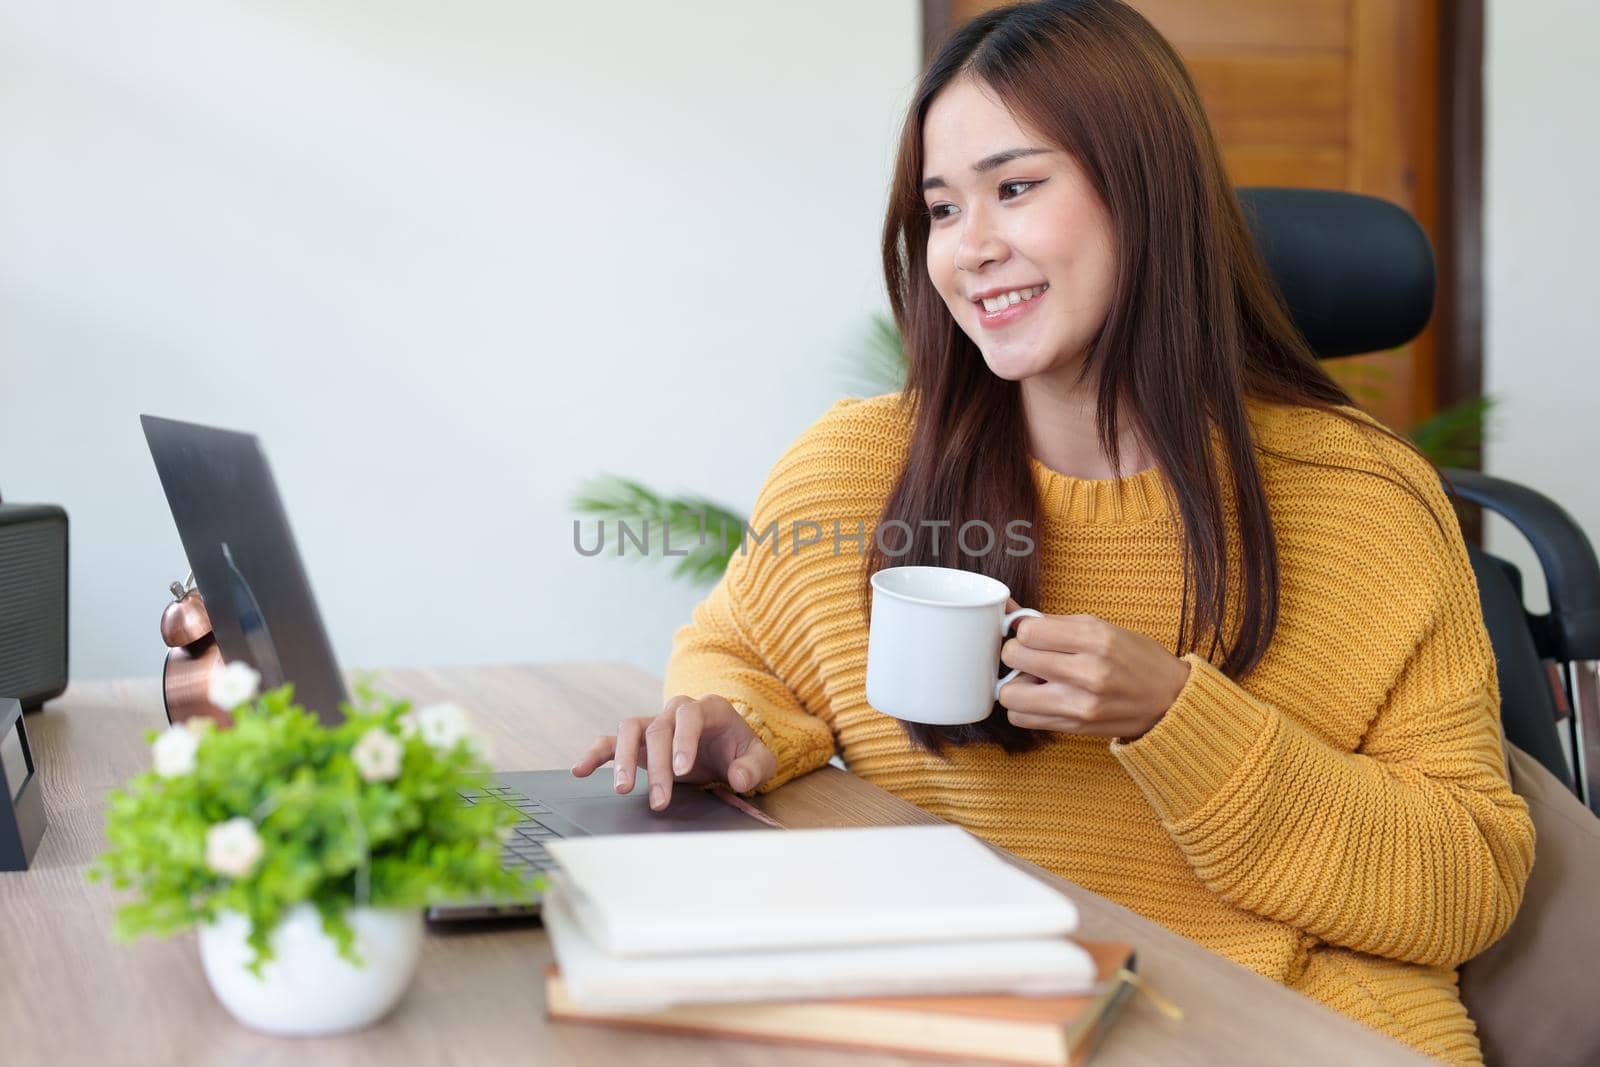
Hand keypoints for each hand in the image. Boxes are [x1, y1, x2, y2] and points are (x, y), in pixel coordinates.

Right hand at [571, 694, 776, 810]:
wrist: (727, 748)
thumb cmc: (741, 752)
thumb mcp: (759, 760)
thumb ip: (754, 767)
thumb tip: (738, 778)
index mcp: (708, 709)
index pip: (690, 716)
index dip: (684, 741)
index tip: (683, 770)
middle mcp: (677, 711)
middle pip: (659, 729)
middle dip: (658, 767)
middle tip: (660, 801)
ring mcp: (655, 723)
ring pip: (631, 730)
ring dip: (624, 759)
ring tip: (623, 789)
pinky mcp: (639, 740)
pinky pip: (612, 740)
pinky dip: (597, 753)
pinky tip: (581, 770)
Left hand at [997, 599, 1190, 740]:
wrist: (1171, 700)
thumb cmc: (1136, 658)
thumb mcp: (1101, 627)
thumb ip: (1053, 623)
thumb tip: (1008, 612)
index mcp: (1096, 639)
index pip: (1028, 631)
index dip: (1023, 630)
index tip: (1033, 634)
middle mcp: (1087, 672)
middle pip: (1014, 657)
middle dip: (1017, 652)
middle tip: (1030, 654)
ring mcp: (1080, 704)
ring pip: (1009, 695)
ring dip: (1015, 684)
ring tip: (1034, 679)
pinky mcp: (1074, 727)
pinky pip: (1022, 719)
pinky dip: (1024, 708)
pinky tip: (1042, 697)